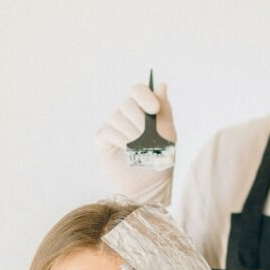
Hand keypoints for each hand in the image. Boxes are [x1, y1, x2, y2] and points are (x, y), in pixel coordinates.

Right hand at [94, 82, 176, 203]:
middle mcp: (125, 114)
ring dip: (132, 135)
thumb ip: (164, 110)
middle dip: (141, 122)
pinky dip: (121, 141)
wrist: (151, 185)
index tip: (154, 110)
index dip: (145, 96)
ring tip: (140, 150)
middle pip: (128, 104)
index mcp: (142, 109)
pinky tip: (128, 151)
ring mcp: (112, 125)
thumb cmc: (161, 159)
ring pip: (117, 118)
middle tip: (149, 140)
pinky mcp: (102, 139)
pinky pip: (108, 131)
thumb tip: (162, 84)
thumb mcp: (168, 133)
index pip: (138, 90)